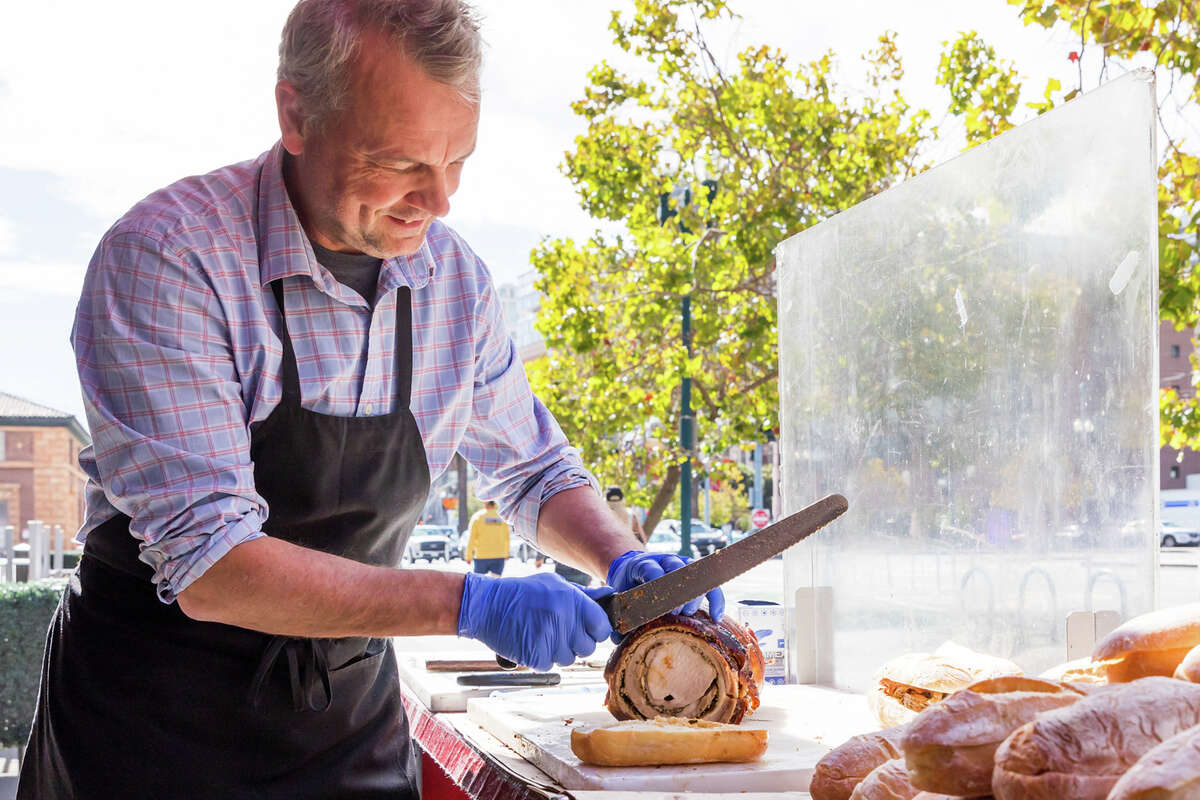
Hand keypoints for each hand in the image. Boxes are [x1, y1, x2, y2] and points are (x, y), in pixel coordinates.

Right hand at [457, 572, 613, 671]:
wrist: (487, 605)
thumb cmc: (523, 593)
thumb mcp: (554, 583)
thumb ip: (583, 594)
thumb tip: (609, 596)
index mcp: (572, 601)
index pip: (602, 628)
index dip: (596, 631)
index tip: (587, 629)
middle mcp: (564, 620)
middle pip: (588, 648)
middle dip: (577, 643)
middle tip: (559, 632)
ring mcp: (550, 640)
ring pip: (569, 659)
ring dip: (558, 651)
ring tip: (542, 634)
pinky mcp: (535, 656)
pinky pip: (549, 665)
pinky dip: (541, 658)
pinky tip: (531, 641)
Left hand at [606, 550, 724, 626]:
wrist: (634, 571)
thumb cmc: (628, 587)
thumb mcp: (620, 595)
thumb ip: (619, 614)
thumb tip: (617, 639)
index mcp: (644, 564)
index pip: (652, 568)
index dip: (657, 582)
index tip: (660, 602)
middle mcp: (665, 561)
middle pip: (677, 571)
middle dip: (678, 593)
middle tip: (675, 613)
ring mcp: (682, 565)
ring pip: (695, 576)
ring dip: (693, 597)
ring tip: (688, 615)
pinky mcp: (694, 576)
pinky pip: (709, 585)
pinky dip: (715, 599)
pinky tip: (716, 617)